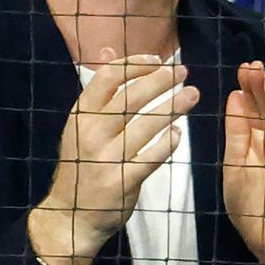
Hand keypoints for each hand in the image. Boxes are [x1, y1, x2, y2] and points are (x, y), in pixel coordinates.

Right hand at [28, 51, 198, 264]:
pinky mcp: (123, 180)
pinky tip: (176, 133)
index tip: (158, 60)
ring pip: (147, 123)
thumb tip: (110, 50)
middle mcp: (91, 132)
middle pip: (131, 96)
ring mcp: (106, 157)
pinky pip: (153, 155)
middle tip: (183, 72)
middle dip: (161, 80)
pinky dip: (168, 141)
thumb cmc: (81, 165)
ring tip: (192, 95)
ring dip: (174, 106)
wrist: (72, 214)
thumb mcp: (81, 125)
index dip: (136, 64)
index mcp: (80, 115)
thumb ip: (99, 92)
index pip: (107, 77)